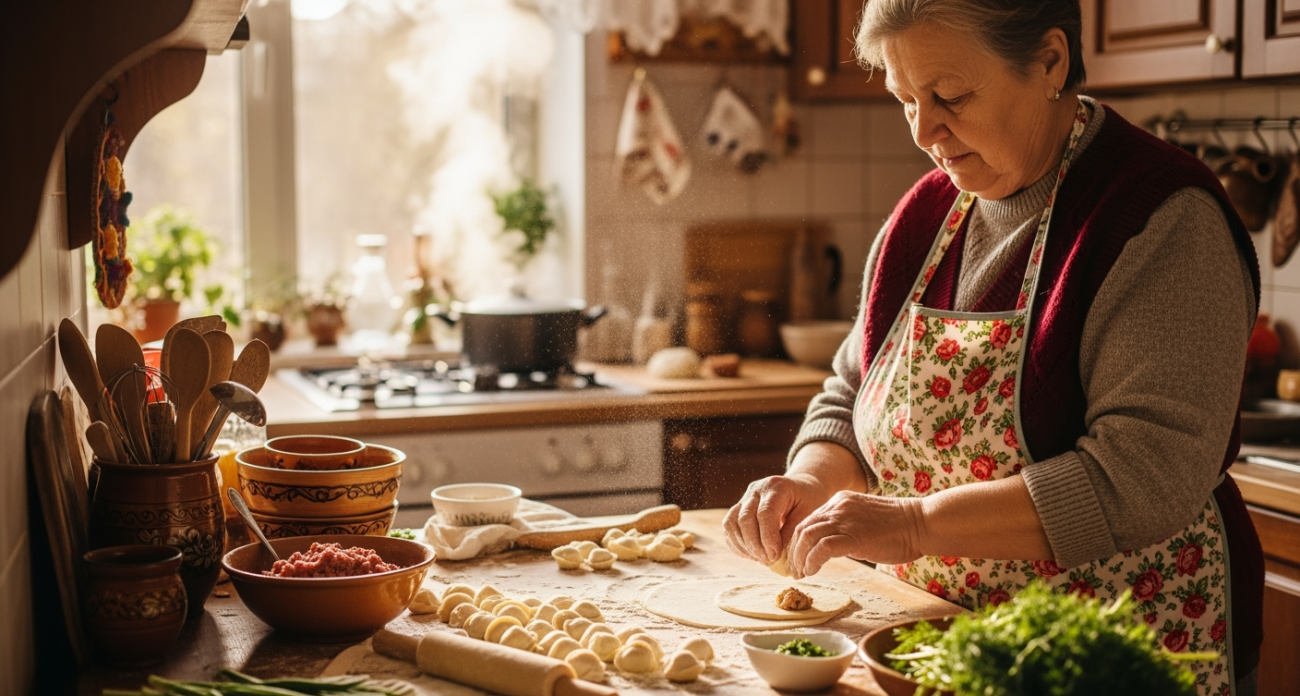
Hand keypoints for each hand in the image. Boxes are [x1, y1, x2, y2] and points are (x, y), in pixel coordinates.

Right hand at [723, 474, 830, 565]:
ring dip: (744, 546)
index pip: (765, 513)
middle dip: (755, 545)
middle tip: (769, 561)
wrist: (800, 487)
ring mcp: (744, 498)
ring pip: (732, 523)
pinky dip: (737, 543)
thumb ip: (792, 532)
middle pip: (745, 519)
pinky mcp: (738, 508)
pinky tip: (751, 554)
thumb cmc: (807, 500)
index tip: (775, 556)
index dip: (767, 538)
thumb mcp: (808, 513)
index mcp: (776, 487)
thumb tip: (777, 555)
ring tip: (761, 559)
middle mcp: (756, 490)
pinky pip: (729, 527)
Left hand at [786, 491, 925, 577]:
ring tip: (801, 573)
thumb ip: (846, 528)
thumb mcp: (864, 520)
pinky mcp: (852, 536)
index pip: (809, 520)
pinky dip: (812, 561)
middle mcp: (838, 507)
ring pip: (807, 537)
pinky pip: (822, 548)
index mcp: (840, 501)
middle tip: (793, 569)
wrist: (920, 523)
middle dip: (794, 551)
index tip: (797, 557)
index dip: (799, 540)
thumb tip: (830, 547)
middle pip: (803, 528)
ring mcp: (844, 520)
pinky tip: (813, 571)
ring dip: (800, 558)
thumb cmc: (899, 528)